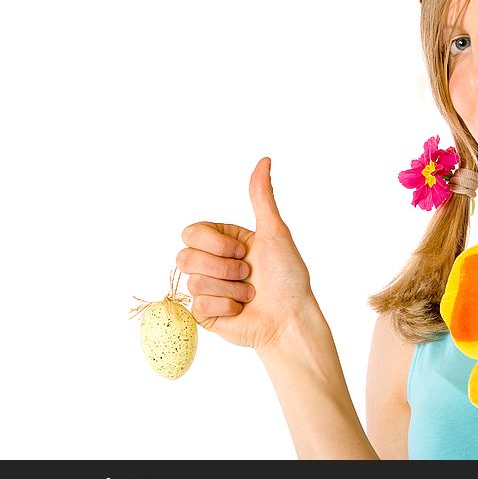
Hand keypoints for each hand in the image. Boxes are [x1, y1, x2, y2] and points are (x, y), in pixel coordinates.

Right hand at [176, 157, 314, 351]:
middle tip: (248, 274)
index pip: (192, 232)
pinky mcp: (203, 314)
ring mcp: (205, 289)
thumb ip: (261, 197)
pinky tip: (240, 310)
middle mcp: (211, 262)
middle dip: (223, 267)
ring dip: (230, 289)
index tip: (244, 251)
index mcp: (223, 241)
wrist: (290, 319)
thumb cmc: (288, 277)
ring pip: (194, 281)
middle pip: (185, 256)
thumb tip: (265, 160)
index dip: (216, 244)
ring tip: (249, 295)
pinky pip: (199, 306)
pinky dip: (226, 308)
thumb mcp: (275, 232)